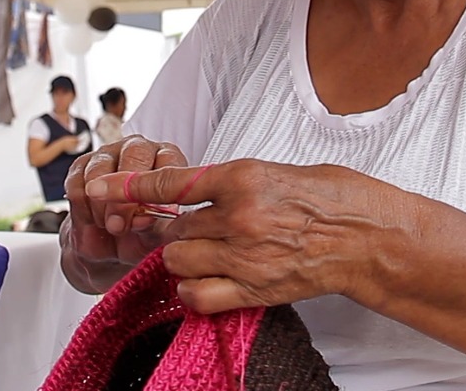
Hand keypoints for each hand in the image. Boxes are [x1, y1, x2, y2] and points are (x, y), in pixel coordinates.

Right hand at [60, 135, 186, 291]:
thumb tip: (145, 217)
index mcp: (169, 162)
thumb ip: (155, 225)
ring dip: (101, 204)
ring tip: (109, 227)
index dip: (157, 188)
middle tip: (119, 225)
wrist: (110, 251)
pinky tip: (93, 220)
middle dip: (124, 195)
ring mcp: (109, 154)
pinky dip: (83, 207)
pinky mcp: (82, 165)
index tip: (149, 216)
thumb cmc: (141, 237)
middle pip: (134, 155)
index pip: (169, 159)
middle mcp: (141, 151)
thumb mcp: (155, 237)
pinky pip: (77, 181)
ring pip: (101, 168)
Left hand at [86, 159, 411, 313]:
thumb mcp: (272, 170)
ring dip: (179, 256)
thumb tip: (188, 192)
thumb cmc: (326, 195)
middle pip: (170, 228)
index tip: (99, 186)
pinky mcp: (256, 288)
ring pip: (178, 260)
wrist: (366, 236)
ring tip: (200, 250)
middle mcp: (240, 217)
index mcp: (243, 177)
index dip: (128, 187)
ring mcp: (247, 256)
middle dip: (165, 228)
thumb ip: (227, 183)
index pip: (170, 183)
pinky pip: (199, 295)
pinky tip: (204, 279)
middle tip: (179, 226)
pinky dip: (192, 289)